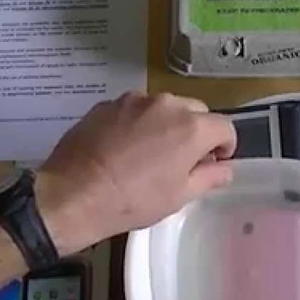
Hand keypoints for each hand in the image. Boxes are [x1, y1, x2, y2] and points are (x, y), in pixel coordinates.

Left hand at [34, 92, 235, 254]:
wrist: (75, 194)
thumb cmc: (134, 199)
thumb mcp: (179, 195)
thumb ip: (209, 177)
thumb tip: (225, 168)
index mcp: (192, 127)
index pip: (225, 127)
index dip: (225, 146)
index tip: (214, 162)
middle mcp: (166, 104)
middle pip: (195, 111)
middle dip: (196, 132)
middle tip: (183, 159)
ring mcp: (134, 100)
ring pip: (163, 107)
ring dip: (166, 124)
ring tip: (150, 152)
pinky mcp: (107, 104)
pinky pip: (134, 109)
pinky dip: (138, 123)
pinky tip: (124, 148)